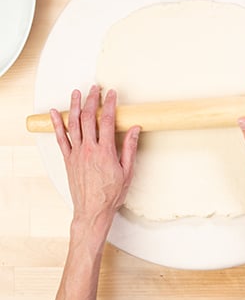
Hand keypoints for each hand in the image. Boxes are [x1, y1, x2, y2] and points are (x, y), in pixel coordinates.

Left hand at [50, 85, 140, 230]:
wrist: (92, 211)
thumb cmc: (110, 194)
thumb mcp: (127, 172)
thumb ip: (130, 148)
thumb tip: (135, 129)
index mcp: (105, 151)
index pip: (107, 121)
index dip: (109, 104)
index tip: (111, 94)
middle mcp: (88, 149)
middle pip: (89, 118)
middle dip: (92, 100)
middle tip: (95, 88)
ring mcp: (76, 154)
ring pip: (74, 124)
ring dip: (75, 106)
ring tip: (77, 93)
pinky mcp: (68, 159)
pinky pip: (61, 138)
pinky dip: (57, 124)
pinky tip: (55, 114)